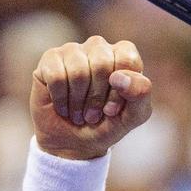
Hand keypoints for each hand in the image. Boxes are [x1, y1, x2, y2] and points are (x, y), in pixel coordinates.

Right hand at [30, 37, 151, 159]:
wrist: (72, 142)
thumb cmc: (106, 125)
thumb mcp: (132, 116)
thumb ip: (140, 94)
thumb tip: (119, 77)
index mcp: (123, 55)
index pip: (126, 59)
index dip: (119, 90)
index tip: (112, 110)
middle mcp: (98, 48)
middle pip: (102, 63)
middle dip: (96, 97)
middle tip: (92, 115)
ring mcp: (73, 51)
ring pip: (78, 70)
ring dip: (77, 101)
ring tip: (78, 113)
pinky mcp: (50, 59)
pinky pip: (56, 75)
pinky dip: (60, 99)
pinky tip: (62, 106)